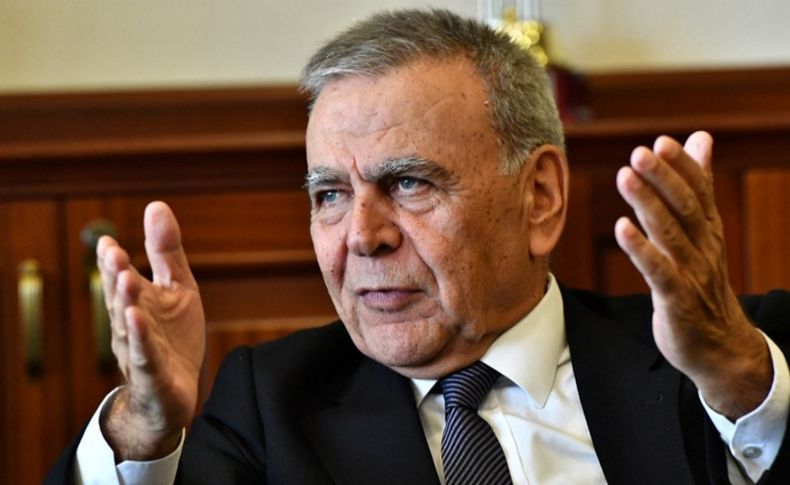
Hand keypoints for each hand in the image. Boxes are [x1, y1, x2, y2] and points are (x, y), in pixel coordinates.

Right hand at [99, 201, 205, 459]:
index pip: (120, 276)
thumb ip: (166, 252)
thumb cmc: (173, 338)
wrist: (177, 392)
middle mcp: (130, 323)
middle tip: (112, 251)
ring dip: (125, 301)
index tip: (107, 240)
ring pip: (128, 324)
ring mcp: (139, 348)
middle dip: (114, 274)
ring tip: (125, 277)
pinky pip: (144, 354)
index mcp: (136, 300)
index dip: (112, 260)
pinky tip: (138, 319)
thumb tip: (155, 205)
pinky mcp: (153, 372)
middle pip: (120, 296)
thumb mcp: (177, 288)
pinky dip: (141, 337)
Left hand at [614, 132, 771, 419]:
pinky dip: (640, 249)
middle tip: (641, 152)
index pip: (698, 192)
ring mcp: (690, 273)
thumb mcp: (703, 233)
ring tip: (626, 177)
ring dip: (647, 203)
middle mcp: (702, 247)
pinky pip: (658, 270)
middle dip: (663, 178)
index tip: (662, 141)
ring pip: (669, 233)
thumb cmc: (703, 283)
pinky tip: (622, 228)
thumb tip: (701, 139)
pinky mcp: (675, 299)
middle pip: (683, 207)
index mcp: (707, 230)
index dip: (681, 167)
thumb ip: (698, 187)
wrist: (720, 347)